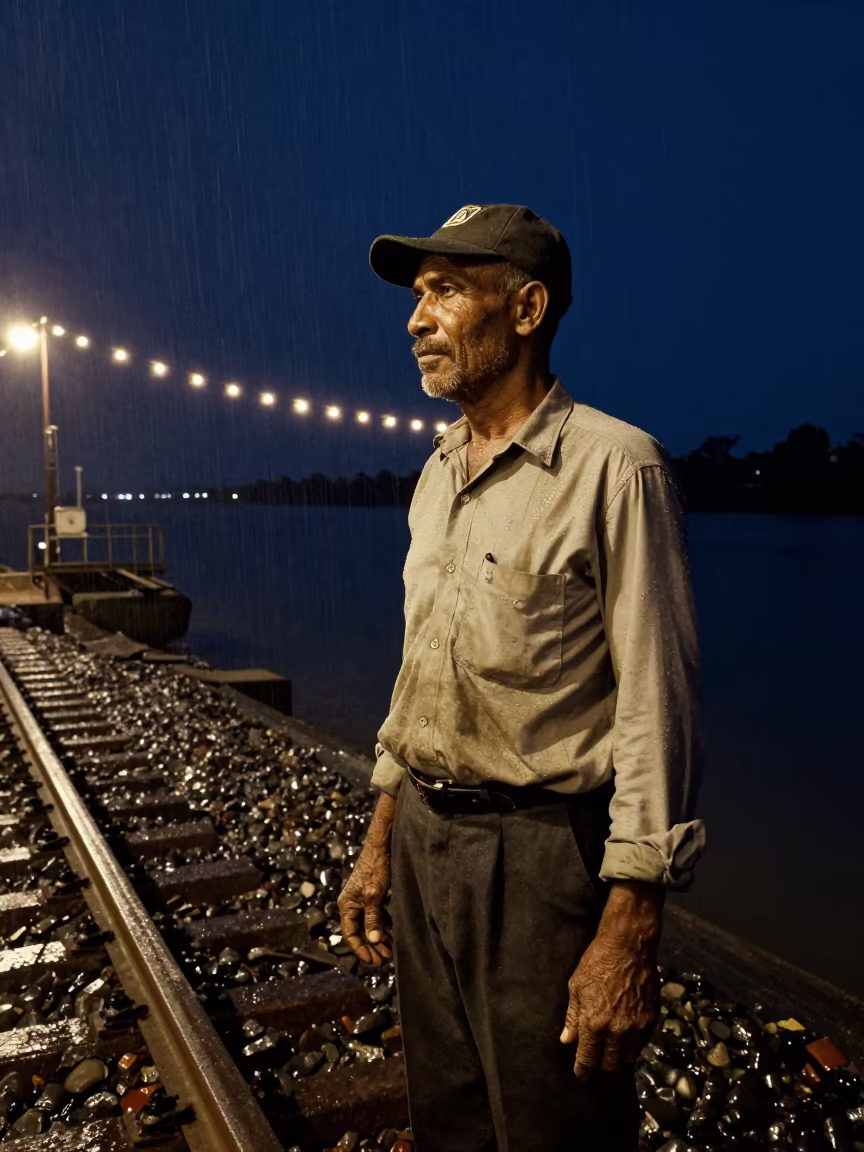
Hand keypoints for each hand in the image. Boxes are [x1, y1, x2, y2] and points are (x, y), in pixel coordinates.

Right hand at [337, 793, 395, 964]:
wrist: (382, 847)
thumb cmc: (375, 869)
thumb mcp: (374, 896)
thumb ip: (373, 919)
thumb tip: (374, 941)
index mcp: (346, 905)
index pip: (350, 934)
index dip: (361, 949)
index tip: (373, 961)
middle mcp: (351, 905)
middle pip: (359, 933)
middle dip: (371, 947)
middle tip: (384, 960)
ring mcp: (361, 901)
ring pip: (368, 926)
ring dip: (378, 940)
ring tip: (389, 953)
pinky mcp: (371, 897)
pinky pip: (375, 918)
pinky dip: (382, 929)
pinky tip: (391, 938)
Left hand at [560, 880, 662, 1076]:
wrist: (629, 946)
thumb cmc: (598, 962)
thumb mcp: (576, 987)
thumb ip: (572, 1017)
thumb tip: (566, 1039)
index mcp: (594, 1022)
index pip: (588, 1060)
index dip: (583, 1070)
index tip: (581, 1074)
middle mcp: (617, 1030)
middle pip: (610, 1065)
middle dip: (600, 1065)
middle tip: (595, 1059)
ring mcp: (637, 1026)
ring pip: (628, 1058)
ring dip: (618, 1056)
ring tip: (610, 1047)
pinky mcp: (652, 1019)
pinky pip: (642, 1043)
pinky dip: (633, 1044)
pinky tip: (625, 1034)